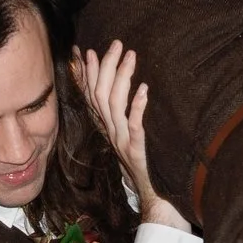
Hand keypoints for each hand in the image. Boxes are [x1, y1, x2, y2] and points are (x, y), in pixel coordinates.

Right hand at [77, 40, 183, 230]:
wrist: (155, 198)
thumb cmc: (146, 165)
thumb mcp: (130, 137)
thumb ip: (123, 116)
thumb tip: (125, 89)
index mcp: (107, 129)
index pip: (91, 96)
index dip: (88, 73)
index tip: (88, 50)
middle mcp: (111, 133)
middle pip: (100, 95)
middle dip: (107, 66)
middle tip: (118, 44)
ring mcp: (123, 142)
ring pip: (114, 105)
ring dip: (122, 78)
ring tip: (131, 57)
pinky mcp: (137, 150)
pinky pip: (134, 126)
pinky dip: (138, 106)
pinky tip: (144, 90)